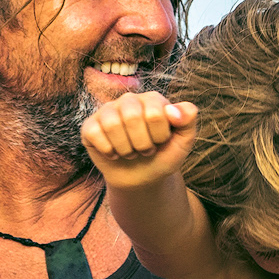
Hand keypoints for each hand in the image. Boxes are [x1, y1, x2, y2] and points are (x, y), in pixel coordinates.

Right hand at [81, 93, 197, 186]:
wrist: (142, 179)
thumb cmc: (163, 156)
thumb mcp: (183, 142)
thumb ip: (188, 122)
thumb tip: (174, 110)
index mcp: (152, 99)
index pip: (155, 113)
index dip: (159, 136)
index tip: (161, 142)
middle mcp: (129, 100)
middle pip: (132, 117)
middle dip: (142, 144)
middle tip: (145, 150)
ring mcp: (108, 111)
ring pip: (112, 125)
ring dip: (126, 149)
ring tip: (131, 152)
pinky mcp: (90, 126)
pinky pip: (94, 133)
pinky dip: (108, 151)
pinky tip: (114, 154)